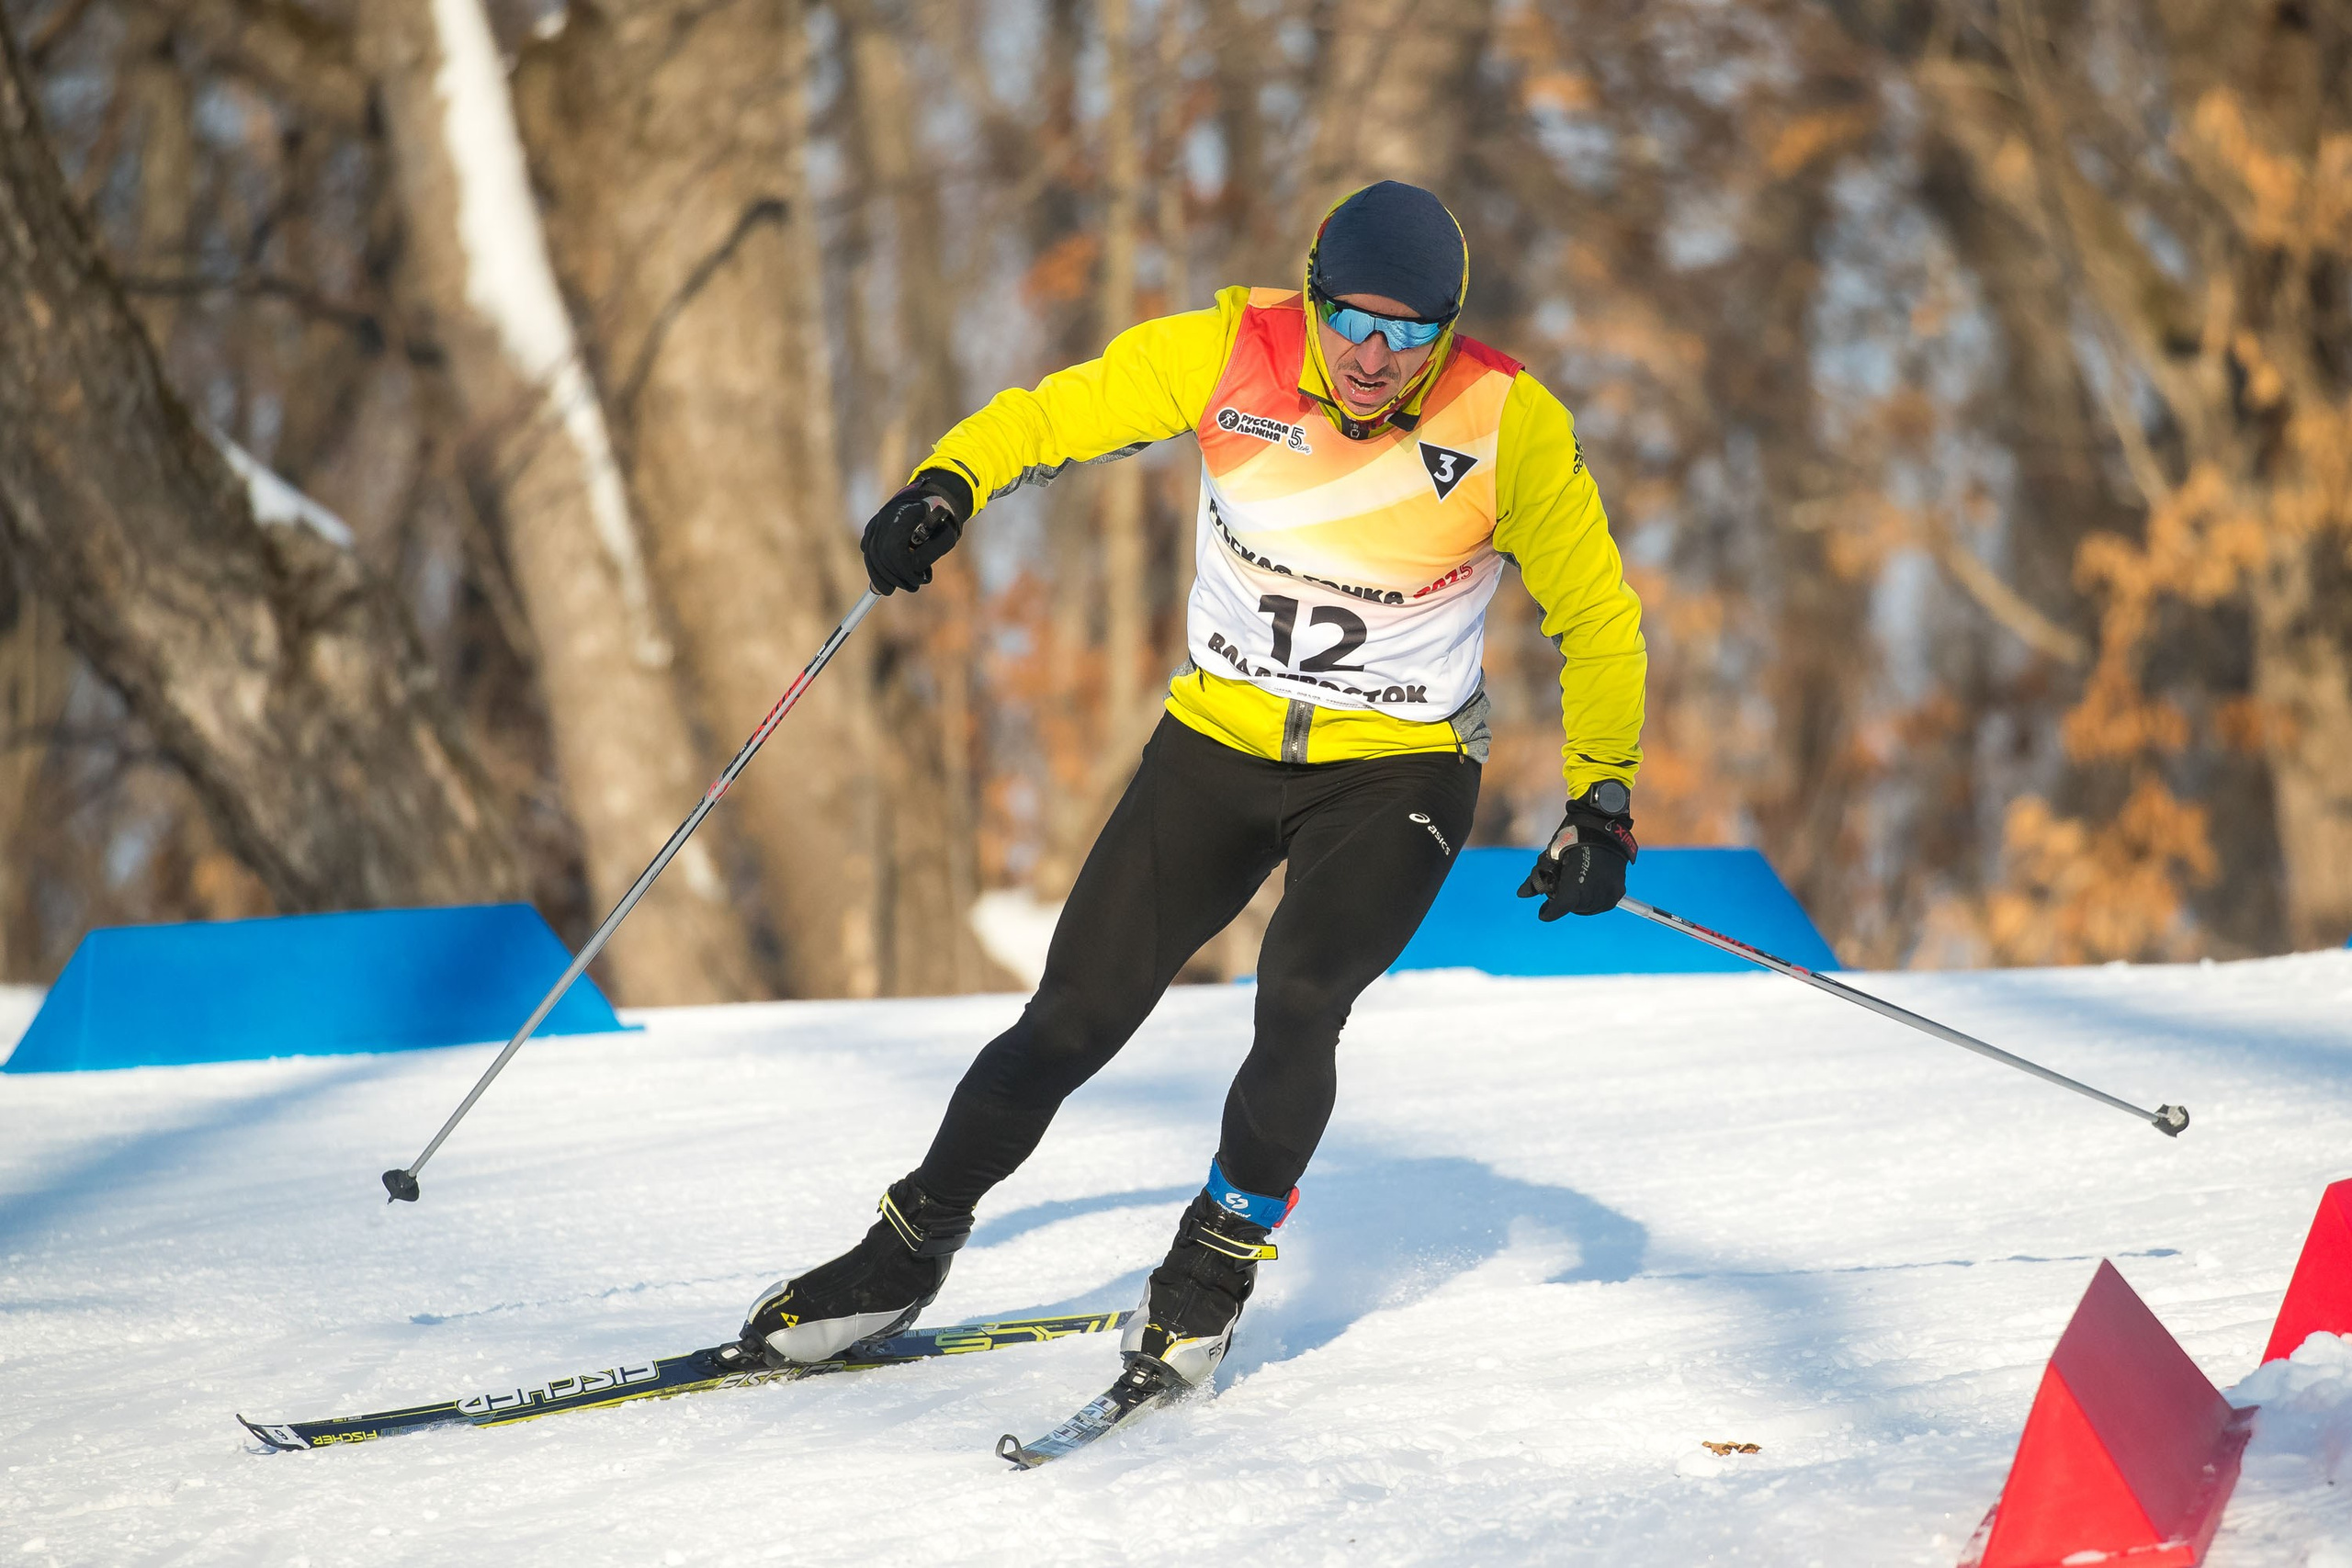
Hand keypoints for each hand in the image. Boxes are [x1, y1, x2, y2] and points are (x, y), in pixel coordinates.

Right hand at [861, 469, 972, 593]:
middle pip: (879, 555)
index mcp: (904, 515)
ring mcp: (877, 521)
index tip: (919, 581)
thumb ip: (930, 554)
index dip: (903, 571)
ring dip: (881, 576)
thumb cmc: (943, 519)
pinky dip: (875, 567)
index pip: (894, 550)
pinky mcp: (873, 526)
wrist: (933, 498)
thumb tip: (911, 570)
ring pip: (870, 554)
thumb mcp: (947, 537)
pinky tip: (888, 578)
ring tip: (899, 586)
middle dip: (894, 577)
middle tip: (912, 587)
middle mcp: (886, 516)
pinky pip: (868, 550)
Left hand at [1517, 782, 1636, 919]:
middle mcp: (1594, 893)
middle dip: (1565, 901)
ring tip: (1576, 884)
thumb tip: (1521, 894)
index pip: (1560, 908)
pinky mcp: (1618, 891)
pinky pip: (1602, 904)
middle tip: (1562, 886)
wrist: (1604, 827)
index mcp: (1575, 886)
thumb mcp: (1550, 857)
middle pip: (1573, 908)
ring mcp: (1608, 893)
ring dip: (1579, 902)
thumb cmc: (1572, 840)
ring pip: (1587, 908)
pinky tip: (1588, 887)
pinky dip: (1593, 899)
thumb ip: (1536, 879)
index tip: (1543, 912)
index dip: (1550, 912)